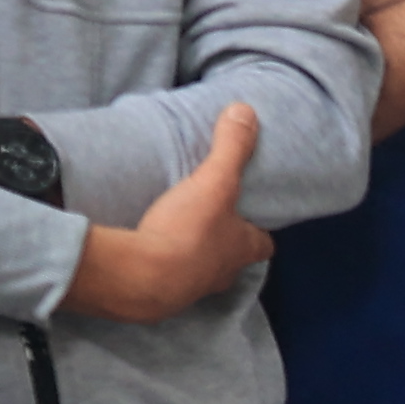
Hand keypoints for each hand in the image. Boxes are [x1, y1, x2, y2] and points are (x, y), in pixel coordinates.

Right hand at [60, 106, 269, 323]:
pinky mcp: (158, 293)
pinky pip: (164, 277)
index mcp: (243, 249)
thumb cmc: (188, 232)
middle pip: (232, 258)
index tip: (253, 214)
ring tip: (175, 228)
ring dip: (190, 252)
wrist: (139, 278)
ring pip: (199, 269)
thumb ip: (231, 147)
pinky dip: (159, 262)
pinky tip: (146, 245)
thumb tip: (246, 111)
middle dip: (223, 240)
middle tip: (210, 218)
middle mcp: (223, 273)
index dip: (261, 229)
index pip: (265, 244)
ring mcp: (191, 288)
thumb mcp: (215, 182)